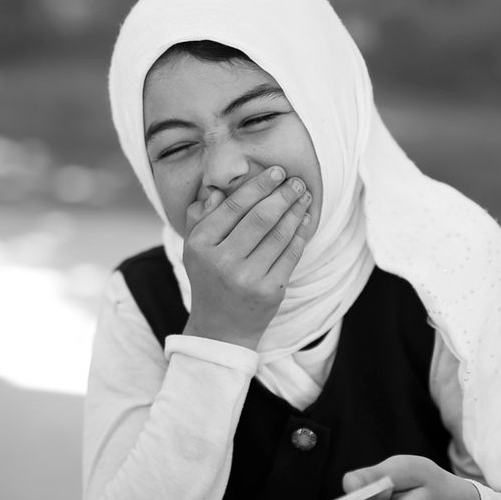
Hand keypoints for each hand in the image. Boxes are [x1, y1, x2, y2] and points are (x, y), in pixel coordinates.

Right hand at [181, 166, 313, 348]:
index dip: (258, 186)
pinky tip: (306, 220)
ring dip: (296, 211)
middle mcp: (222, 261)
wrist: (221, 327)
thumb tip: (216, 191)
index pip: (233, 207)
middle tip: (297, 181)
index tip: (276, 171)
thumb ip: (200, 218)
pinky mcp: (270, 291)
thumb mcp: (194, 249)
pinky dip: (301, 233)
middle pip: (260, 218)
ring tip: (305, 196)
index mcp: (201, 245)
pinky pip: (291, 254)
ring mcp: (247, 278)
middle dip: (283, 194)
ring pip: (279, 234)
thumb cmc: (210, 280)